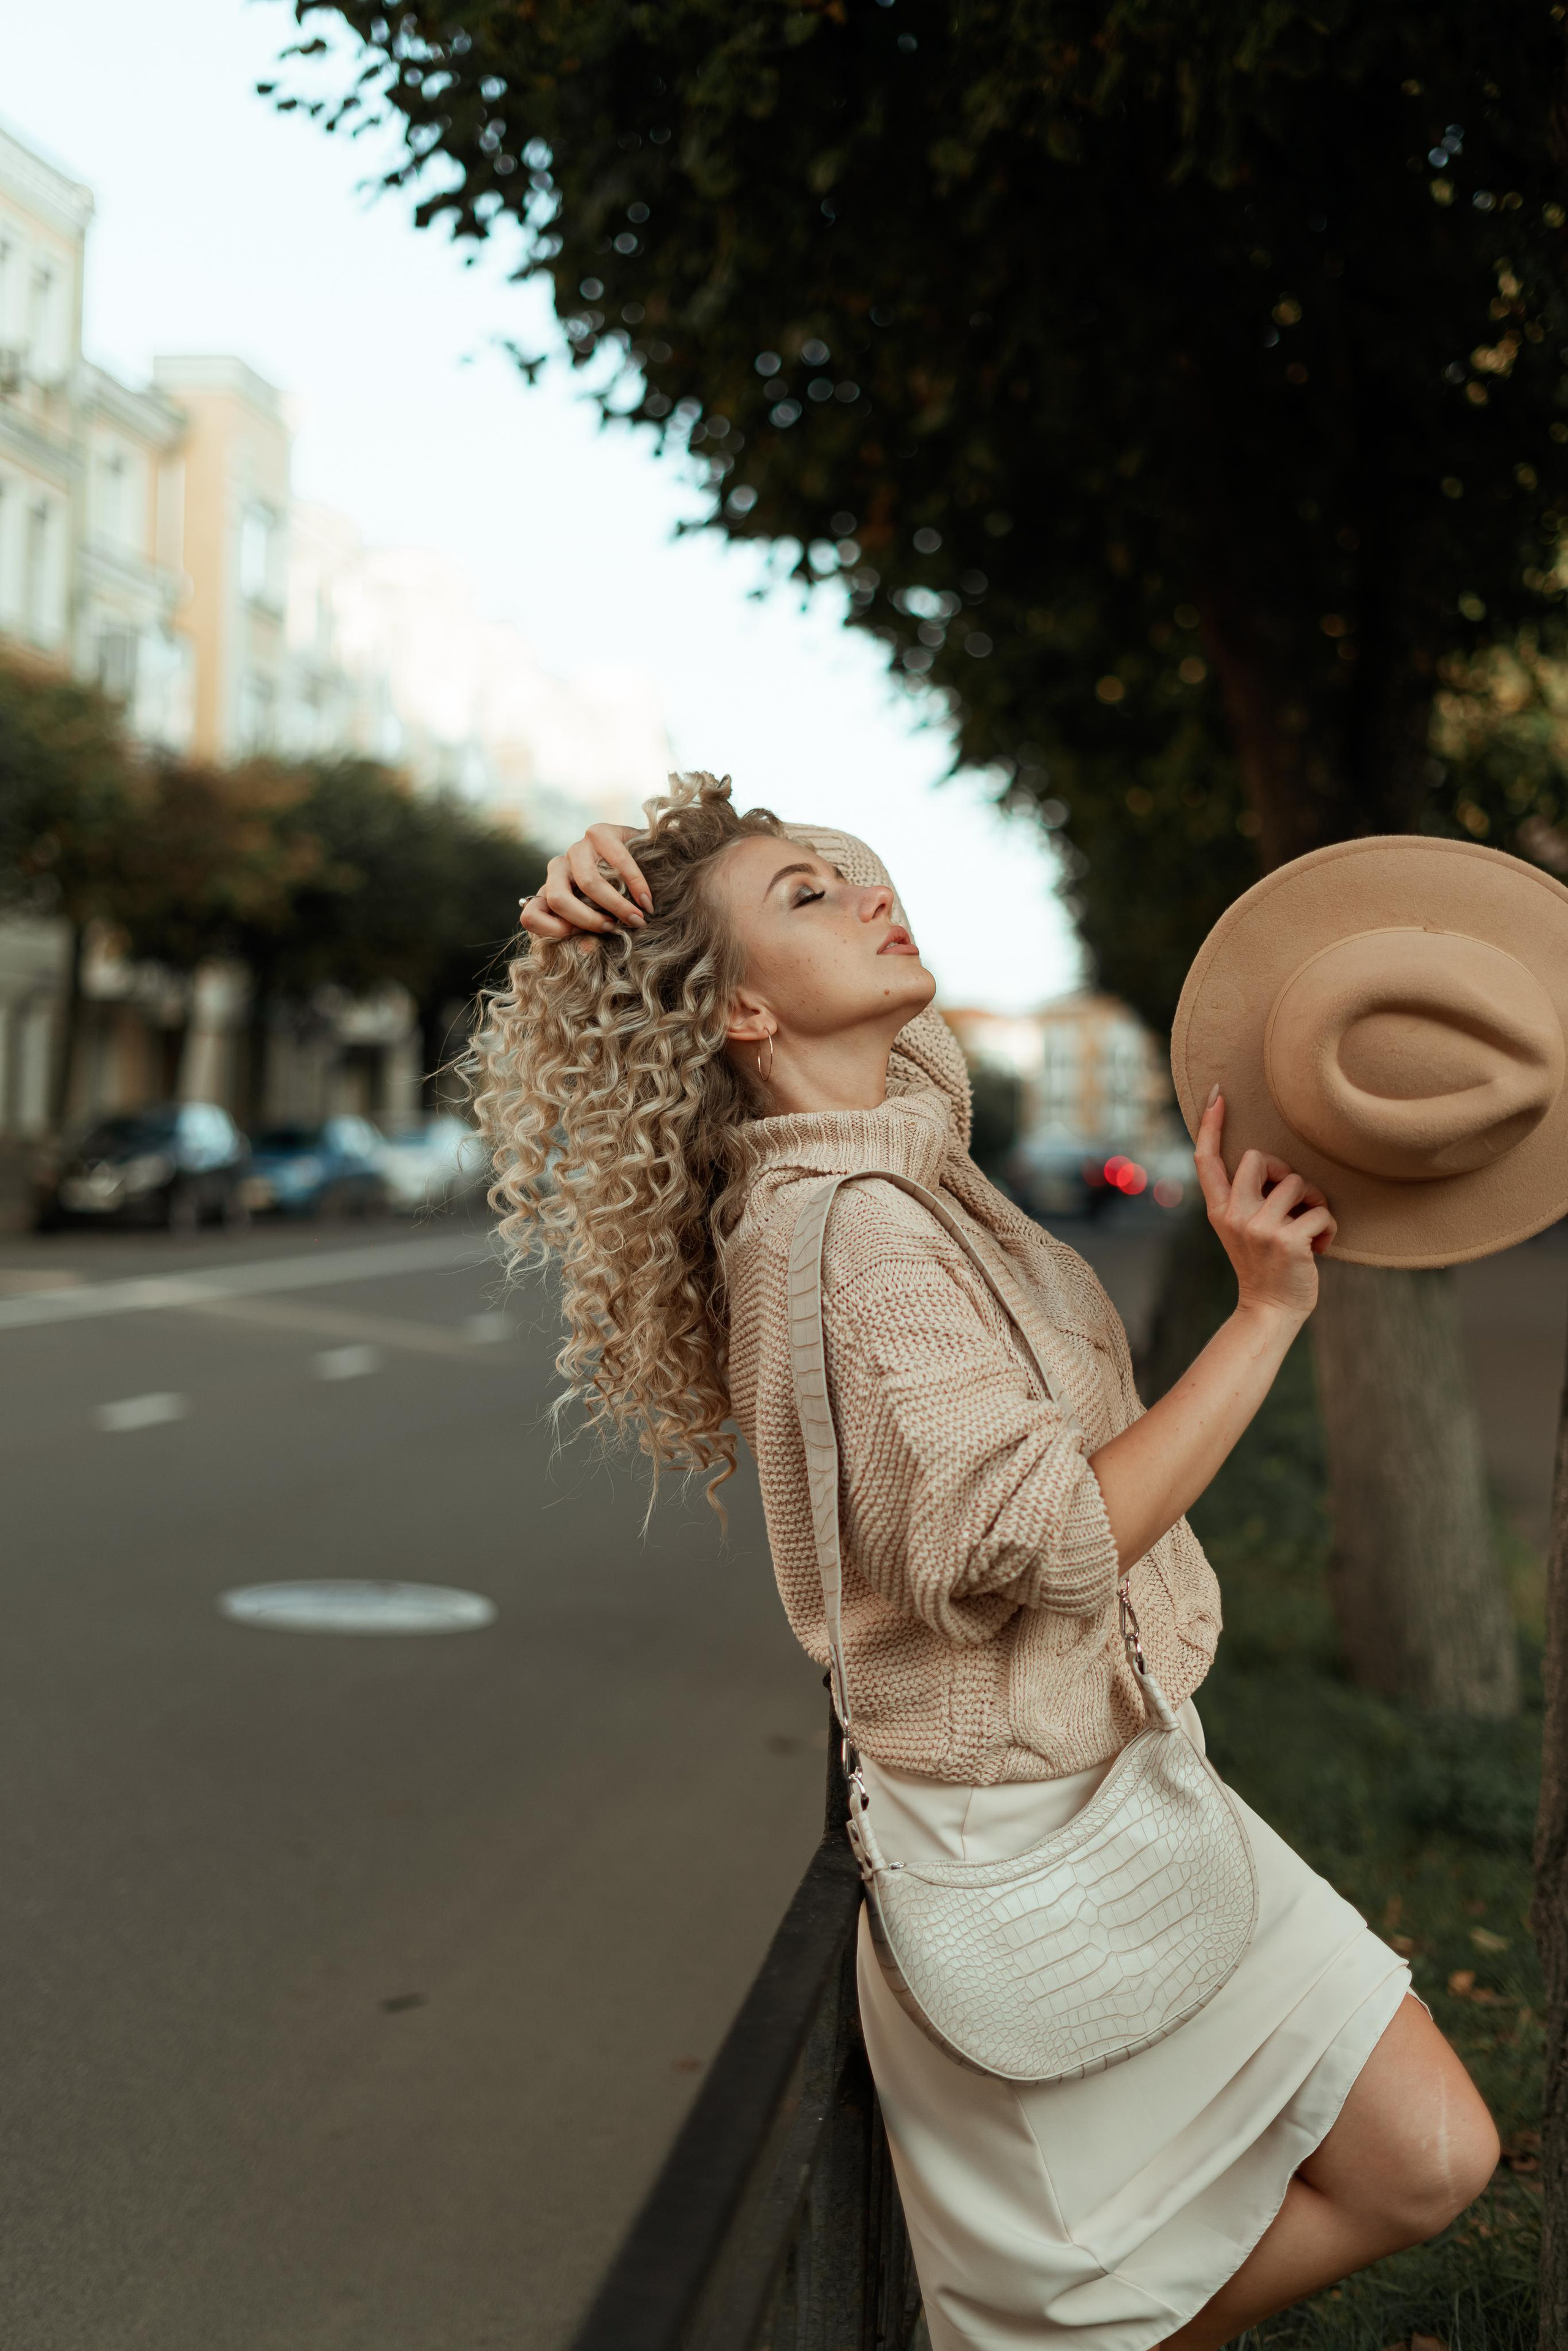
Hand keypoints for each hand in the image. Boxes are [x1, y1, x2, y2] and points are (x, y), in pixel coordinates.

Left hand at [519, 824, 651, 938]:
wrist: (647, 862)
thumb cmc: (620, 899)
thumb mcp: (601, 920)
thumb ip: (591, 936)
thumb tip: (587, 950)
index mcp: (552, 892)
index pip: (531, 915)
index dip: (551, 931)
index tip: (581, 938)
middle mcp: (558, 868)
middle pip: (557, 899)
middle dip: (587, 920)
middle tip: (613, 929)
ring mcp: (578, 848)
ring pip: (588, 882)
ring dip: (616, 906)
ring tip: (637, 919)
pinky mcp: (600, 833)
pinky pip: (618, 863)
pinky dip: (636, 886)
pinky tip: (647, 901)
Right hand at [1193, 1089, 1336, 1324]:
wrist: (1271, 1310)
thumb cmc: (1265, 1265)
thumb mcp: (1242, 1229)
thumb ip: (1247, 1198)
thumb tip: (1272, 1163)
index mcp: (1220, 1210)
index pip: (1207, 1160)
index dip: (1211, 1125)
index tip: (1218, 1095)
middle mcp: (1234, 1215)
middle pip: (1259, 1156)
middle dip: (1284, 1169)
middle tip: (1293, 1197)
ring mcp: (1259, 1228)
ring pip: (1298, 1182)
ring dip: (1314, 1201)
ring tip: (1310, 1227)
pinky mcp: (1288, 1241)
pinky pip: (1321, 1211)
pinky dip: (1329, 1228)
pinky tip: (1321, 1247)